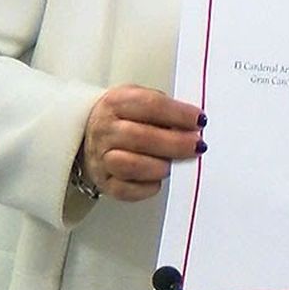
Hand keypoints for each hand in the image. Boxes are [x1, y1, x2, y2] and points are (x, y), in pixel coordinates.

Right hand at [80, 85, 203, 201]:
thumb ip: (167, 109)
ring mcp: (101, 157)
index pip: (150, 105)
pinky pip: (124, 190)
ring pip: (129, 165)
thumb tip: (196, 124)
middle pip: (140, 137)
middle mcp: (106, 130)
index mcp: (117, 103)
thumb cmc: (126, 116)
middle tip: (197, 146)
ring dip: (158, 166)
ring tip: (175, 164)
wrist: (88, 132)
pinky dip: (146, 188)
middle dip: (175, 143)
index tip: (200, 121)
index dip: (178, 114)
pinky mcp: (104, 182)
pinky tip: (159, 179)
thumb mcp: (141, 99)